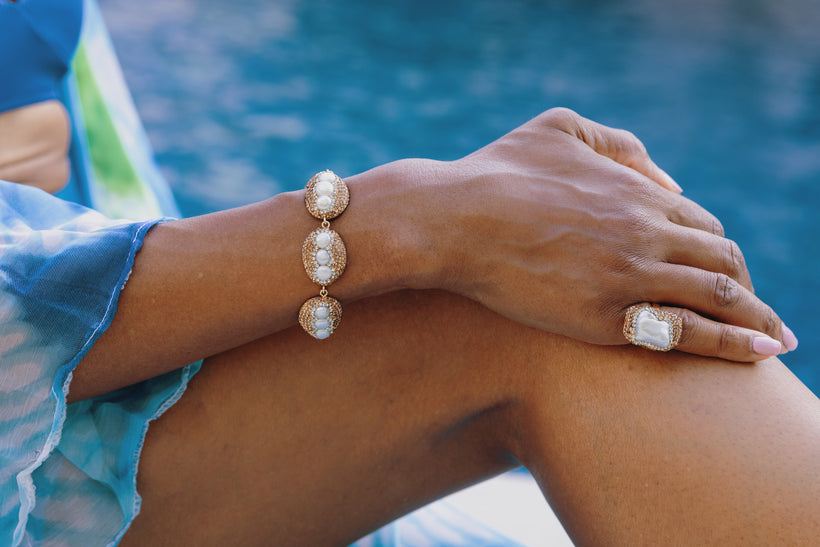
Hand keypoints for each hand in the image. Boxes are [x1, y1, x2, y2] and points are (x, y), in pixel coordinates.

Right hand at [434, 108, 793, 360]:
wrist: (450, 219)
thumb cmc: (496, 172)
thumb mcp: (560, 128)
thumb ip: (621, 145)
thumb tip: (667, 180)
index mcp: (636, 191)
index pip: (705, 226)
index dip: (721, 254)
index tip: (725, 278)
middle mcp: (644, 230)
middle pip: (723, 260)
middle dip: (747, 290)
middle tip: (755, 316)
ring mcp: (627, 274)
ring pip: (718, 296)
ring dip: (755, 320)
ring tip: (772, 344)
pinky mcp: (603, 316)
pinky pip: (683, 332)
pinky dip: (728, 344)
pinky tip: (752, 357)